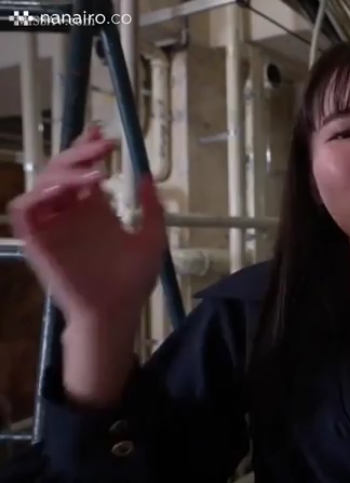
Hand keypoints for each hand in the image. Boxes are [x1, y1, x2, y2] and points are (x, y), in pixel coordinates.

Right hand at [6, 124, 165, 335]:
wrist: (117, 310)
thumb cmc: (133, 280)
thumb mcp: (152, 239)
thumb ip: (153, 209)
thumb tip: (148, 176)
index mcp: (93, 210)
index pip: (83, 170)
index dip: (86, 148)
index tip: (101, 131)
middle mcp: (69, 213)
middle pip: (62, 169)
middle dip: (80, 152)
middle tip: (104, 146)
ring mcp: (52, 225)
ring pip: (41, 183)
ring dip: (63, 172)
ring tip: (95, 175)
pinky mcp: (36, 240)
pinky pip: (22, 210)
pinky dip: (37, 195)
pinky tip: (64, 192)